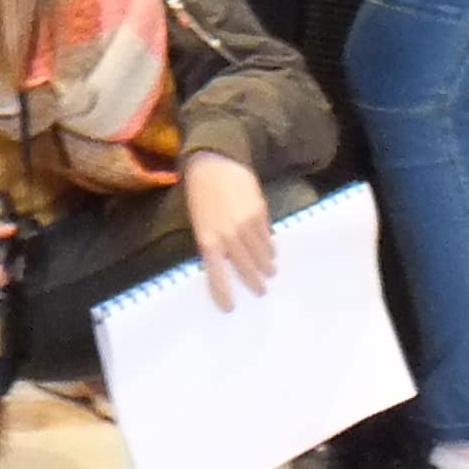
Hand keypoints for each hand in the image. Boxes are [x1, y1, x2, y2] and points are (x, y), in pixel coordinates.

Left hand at [182, 152, 276, 310]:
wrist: (214, 160)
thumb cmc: (200, 193)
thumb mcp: (199, 220)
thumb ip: (212, 241)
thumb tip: (226, 261)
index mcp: (208, 239)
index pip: (216, 274)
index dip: (223, 293)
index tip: (229, 308)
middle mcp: (229, 235)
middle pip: (246, 268)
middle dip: (254, 282)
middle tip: (261, 291)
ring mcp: (246, 224)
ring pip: (261, 254)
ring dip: (266, 265)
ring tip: (270, 271)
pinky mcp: (260, 213)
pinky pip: (266, 236)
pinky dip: (268, 245)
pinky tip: (270, 249)